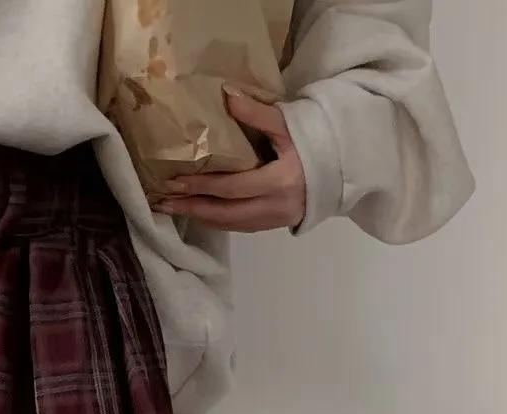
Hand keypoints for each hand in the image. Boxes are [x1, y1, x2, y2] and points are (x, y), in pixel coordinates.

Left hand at [152, 90, 306, 232]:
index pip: (230, 188)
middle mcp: (274, 207)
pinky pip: (239, 227)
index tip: (173, 182)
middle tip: (162, 203)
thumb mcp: (289, 125)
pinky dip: (217, 220)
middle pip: (224, 213)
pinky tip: (200, 212)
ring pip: (230, 225)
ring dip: (200, 217)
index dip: (200, 187)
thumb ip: (258, 114)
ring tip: (174, 209)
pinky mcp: (274, 225)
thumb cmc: (316, 143)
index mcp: (278, 182)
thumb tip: (227, 94)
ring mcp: (274, 220)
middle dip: (192, 208)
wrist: (344, 168)